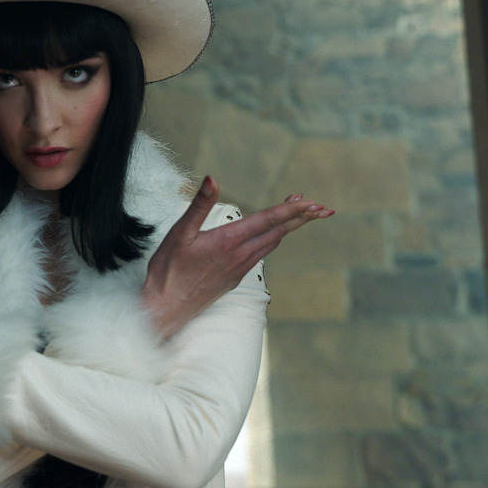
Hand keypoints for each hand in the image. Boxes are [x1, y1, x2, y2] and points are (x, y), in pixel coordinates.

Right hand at [141, 176, 332, 339]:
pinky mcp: (235, 279)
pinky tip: (270, 237)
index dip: (292, 209)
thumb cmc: (168, 271)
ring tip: (300, 215)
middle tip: (322, 208)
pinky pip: (260, 256)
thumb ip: (199, 204)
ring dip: (287, 228)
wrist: (165, 309)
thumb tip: (212, 179)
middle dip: (301, 218)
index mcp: (229, 241)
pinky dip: (272, 241)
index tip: (313, 202)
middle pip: (278, 233)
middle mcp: (240, 256)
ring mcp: (239, 269)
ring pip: (271, 245)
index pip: (268, 220)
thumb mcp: (180, 232)